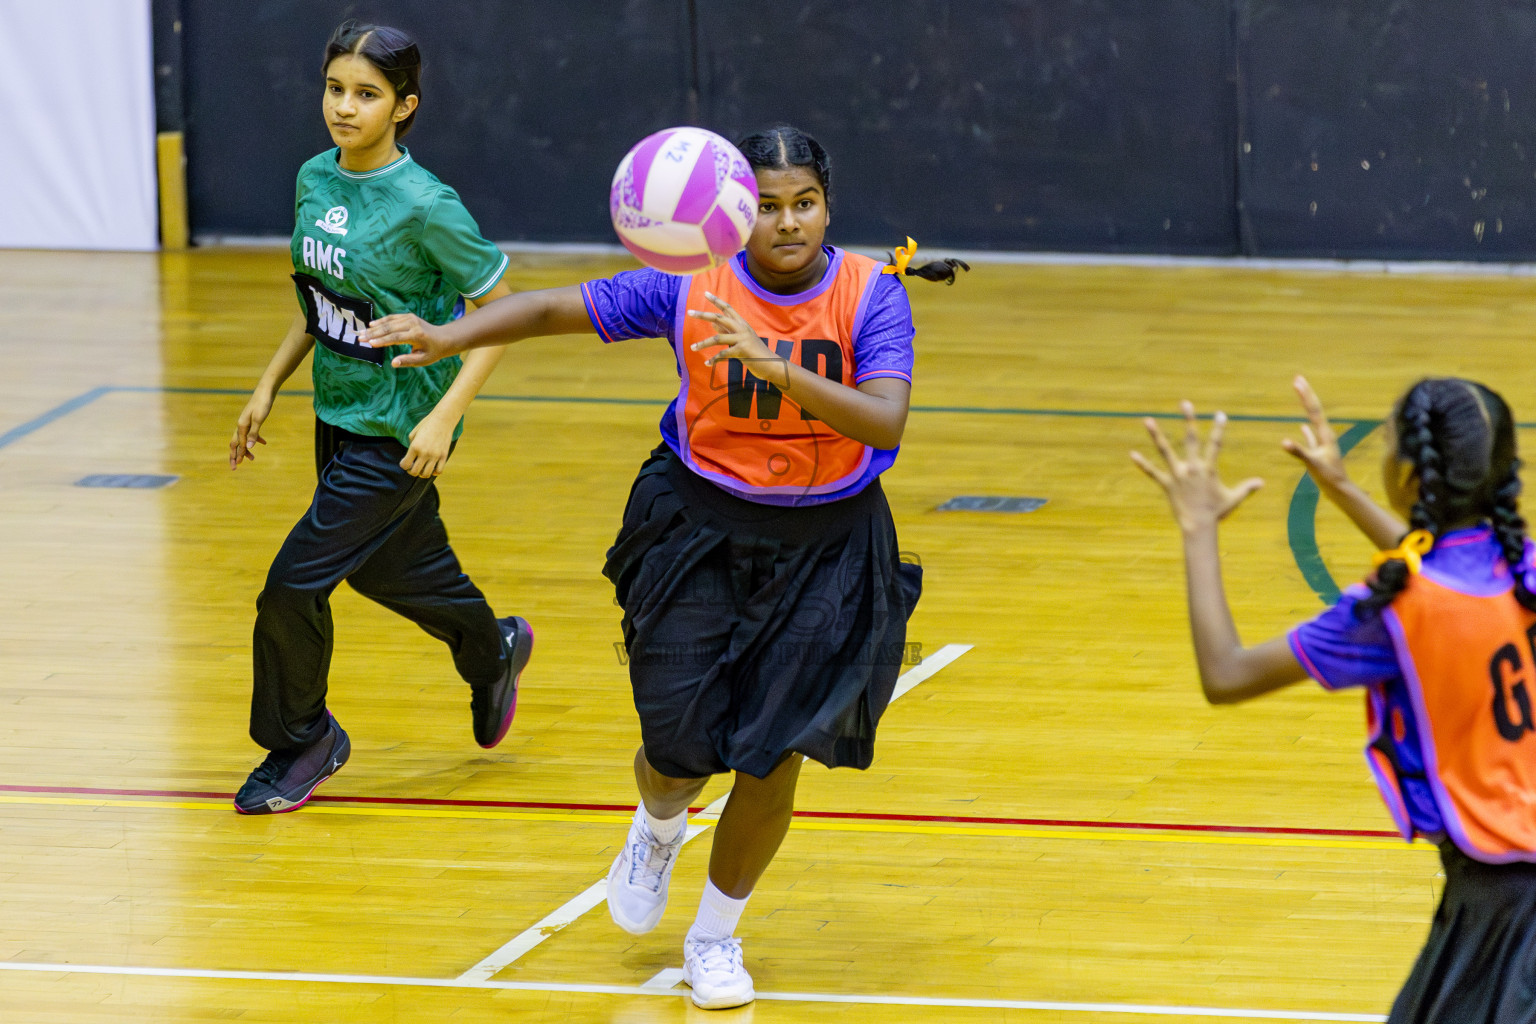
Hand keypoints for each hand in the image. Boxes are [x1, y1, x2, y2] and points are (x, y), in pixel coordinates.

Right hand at [230, 389, 273, 468]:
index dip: (238, 455)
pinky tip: (264, 442)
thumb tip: (249, 447)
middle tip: (235, 467)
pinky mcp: (252, 420)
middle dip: (235, 455)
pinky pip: (251, 433)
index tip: (237, 466)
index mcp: (241, 426)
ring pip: (243, 439)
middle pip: (236, 443)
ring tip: (252, 458)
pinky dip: (255, 439)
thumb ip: (254, 433)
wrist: (266, 391)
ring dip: (245, 449)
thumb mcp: (260, 419)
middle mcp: (241, 425)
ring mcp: (246, 422)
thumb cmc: (263, 404)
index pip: (239, 444)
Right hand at [359, 313, 453, 367]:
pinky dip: (381, 321)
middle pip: (389, 328)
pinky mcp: (408, 316)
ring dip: (374, 327)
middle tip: (359, 338)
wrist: (443, 338)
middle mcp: (413, 324)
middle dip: (373, 333)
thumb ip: (407, 361)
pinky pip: (392, 318)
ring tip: (362, 333)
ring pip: (389, 322)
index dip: (382, 341)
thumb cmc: (432, 352)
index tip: (369, 344)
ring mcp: (410, 318)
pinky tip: (371, 325)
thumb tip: (393, 363)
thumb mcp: (422, 360)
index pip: (395, 338)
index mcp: (416, 336)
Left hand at [401, 411, 453, 477]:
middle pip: (415, 472)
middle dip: (411, 471)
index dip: (403, 465)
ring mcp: (435, 455)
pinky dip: (434, 472)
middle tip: (412, 467)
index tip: (404, 462)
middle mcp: (425, 453)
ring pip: (426, 474)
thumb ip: (411, 447)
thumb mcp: (413, 434)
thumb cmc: (426, 424)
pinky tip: (432, 468)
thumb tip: (411, 457)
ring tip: (421, 468)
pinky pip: (439, 471)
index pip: (405, 465)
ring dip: (422, 473)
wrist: (443, 420)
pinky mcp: (444, 456)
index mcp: (415, 447)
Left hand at [688, 292, 783, 385]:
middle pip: (719, 318)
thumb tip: (712, 322)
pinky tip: (707, 364)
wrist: (772, 364)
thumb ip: (727, 331)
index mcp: (742, 324)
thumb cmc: (755, 353)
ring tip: (692, 348)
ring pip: (718, 339)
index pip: (727, 308)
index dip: (716, 300)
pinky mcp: (742, 351)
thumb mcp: (740, 339)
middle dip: (703, 315)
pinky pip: (723, 355)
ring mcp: (742, 339)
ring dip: (703, 344)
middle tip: (689, 312)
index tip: (705, 293)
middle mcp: (742, 329)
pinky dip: (714, 360)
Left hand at [1131, 400, 1263, 533]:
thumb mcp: (1233, 498)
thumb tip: (1261, 482)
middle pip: (1190, 438)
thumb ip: (1246, 488)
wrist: (1199, 526)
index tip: (1220, 414)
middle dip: (1188, 419)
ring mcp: (1177, 474)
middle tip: (1185, 403)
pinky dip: (1142, 464)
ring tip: (1147, 419)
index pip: (1215, 443)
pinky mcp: (1167, 484)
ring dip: (1156, 434)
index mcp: (1208, 468)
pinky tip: (1132, 454)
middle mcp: (1192, 467)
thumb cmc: (1216, 512)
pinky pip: (1152, 472)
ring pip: (1165, 450)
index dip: (1219, 428)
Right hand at [1280, 375, 1350, 491]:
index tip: (1297, 381)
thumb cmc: (1328, 477)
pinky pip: (1311, 436)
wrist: (1340, 489)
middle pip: (1314, 410)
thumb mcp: (1313, 464)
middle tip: (1298, 378)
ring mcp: (1322, 443)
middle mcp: (1325, 435)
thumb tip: (1283, 442)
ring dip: (1306, 407)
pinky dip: (1306, 430)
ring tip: (1301, 396)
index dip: (1305, 395)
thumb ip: (1299, 452)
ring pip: (1313, 420)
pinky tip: (1302, 426)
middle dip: (1306, 394)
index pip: (1314, 410)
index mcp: (1325, 434)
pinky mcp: (1319, 452)